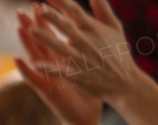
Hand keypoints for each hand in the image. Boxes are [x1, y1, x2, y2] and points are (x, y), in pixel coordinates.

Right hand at [16, 5, 102, 124]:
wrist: (85, 115)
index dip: (44, 21)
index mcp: (59, 58)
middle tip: (22, 11)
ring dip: (25, 43)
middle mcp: (49, 66)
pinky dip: (24, 69)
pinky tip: (17, 60)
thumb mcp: (85, 66)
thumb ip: (82, 49)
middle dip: (30, 26)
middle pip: (37, 43)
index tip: (40, 4)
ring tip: (19, 29)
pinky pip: (33, 78)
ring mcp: (46, 77)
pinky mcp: (45, 90)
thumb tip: (84, 32)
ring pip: (32, 56)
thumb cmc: (87, 91)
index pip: (49, 36)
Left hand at [23, 0, 143, 103]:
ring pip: (61, 48)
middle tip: (39, 9)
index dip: (62, 2)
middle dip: (53, 18)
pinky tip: (37, 65)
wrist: (125, 83)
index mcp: (94, 29)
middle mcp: (87, 42)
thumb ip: (103, 10)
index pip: (75, 12)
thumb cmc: (117, 53)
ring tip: (32, 31)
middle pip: (67, 27)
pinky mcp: (78, 76)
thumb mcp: (115, 28)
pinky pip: (62, 72)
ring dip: (47, 39)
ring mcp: (82, 60)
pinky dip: (50, 69)